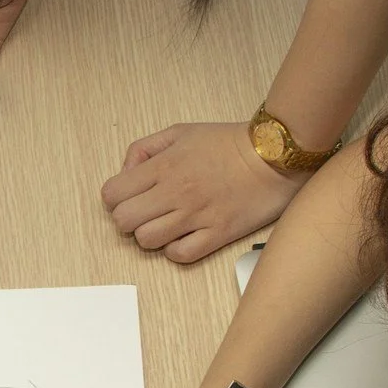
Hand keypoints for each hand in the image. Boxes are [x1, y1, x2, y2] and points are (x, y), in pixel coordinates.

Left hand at [102, 121, 308, 262]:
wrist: (275, 155)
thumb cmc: (228, 142)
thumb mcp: (180, 132)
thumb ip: (145, 149)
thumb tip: (126, 172)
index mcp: (163, 166)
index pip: (112, 194)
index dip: (115, 198)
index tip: (129, 197)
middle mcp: (175, 192)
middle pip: (123, 221)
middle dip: (128, 218)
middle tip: (145, 213)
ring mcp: (196, 215)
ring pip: (146, 241)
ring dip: (150, 235)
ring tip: (166, 225)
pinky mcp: (217, 234)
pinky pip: (180, 255)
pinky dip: (176, 250)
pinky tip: (184, 237)